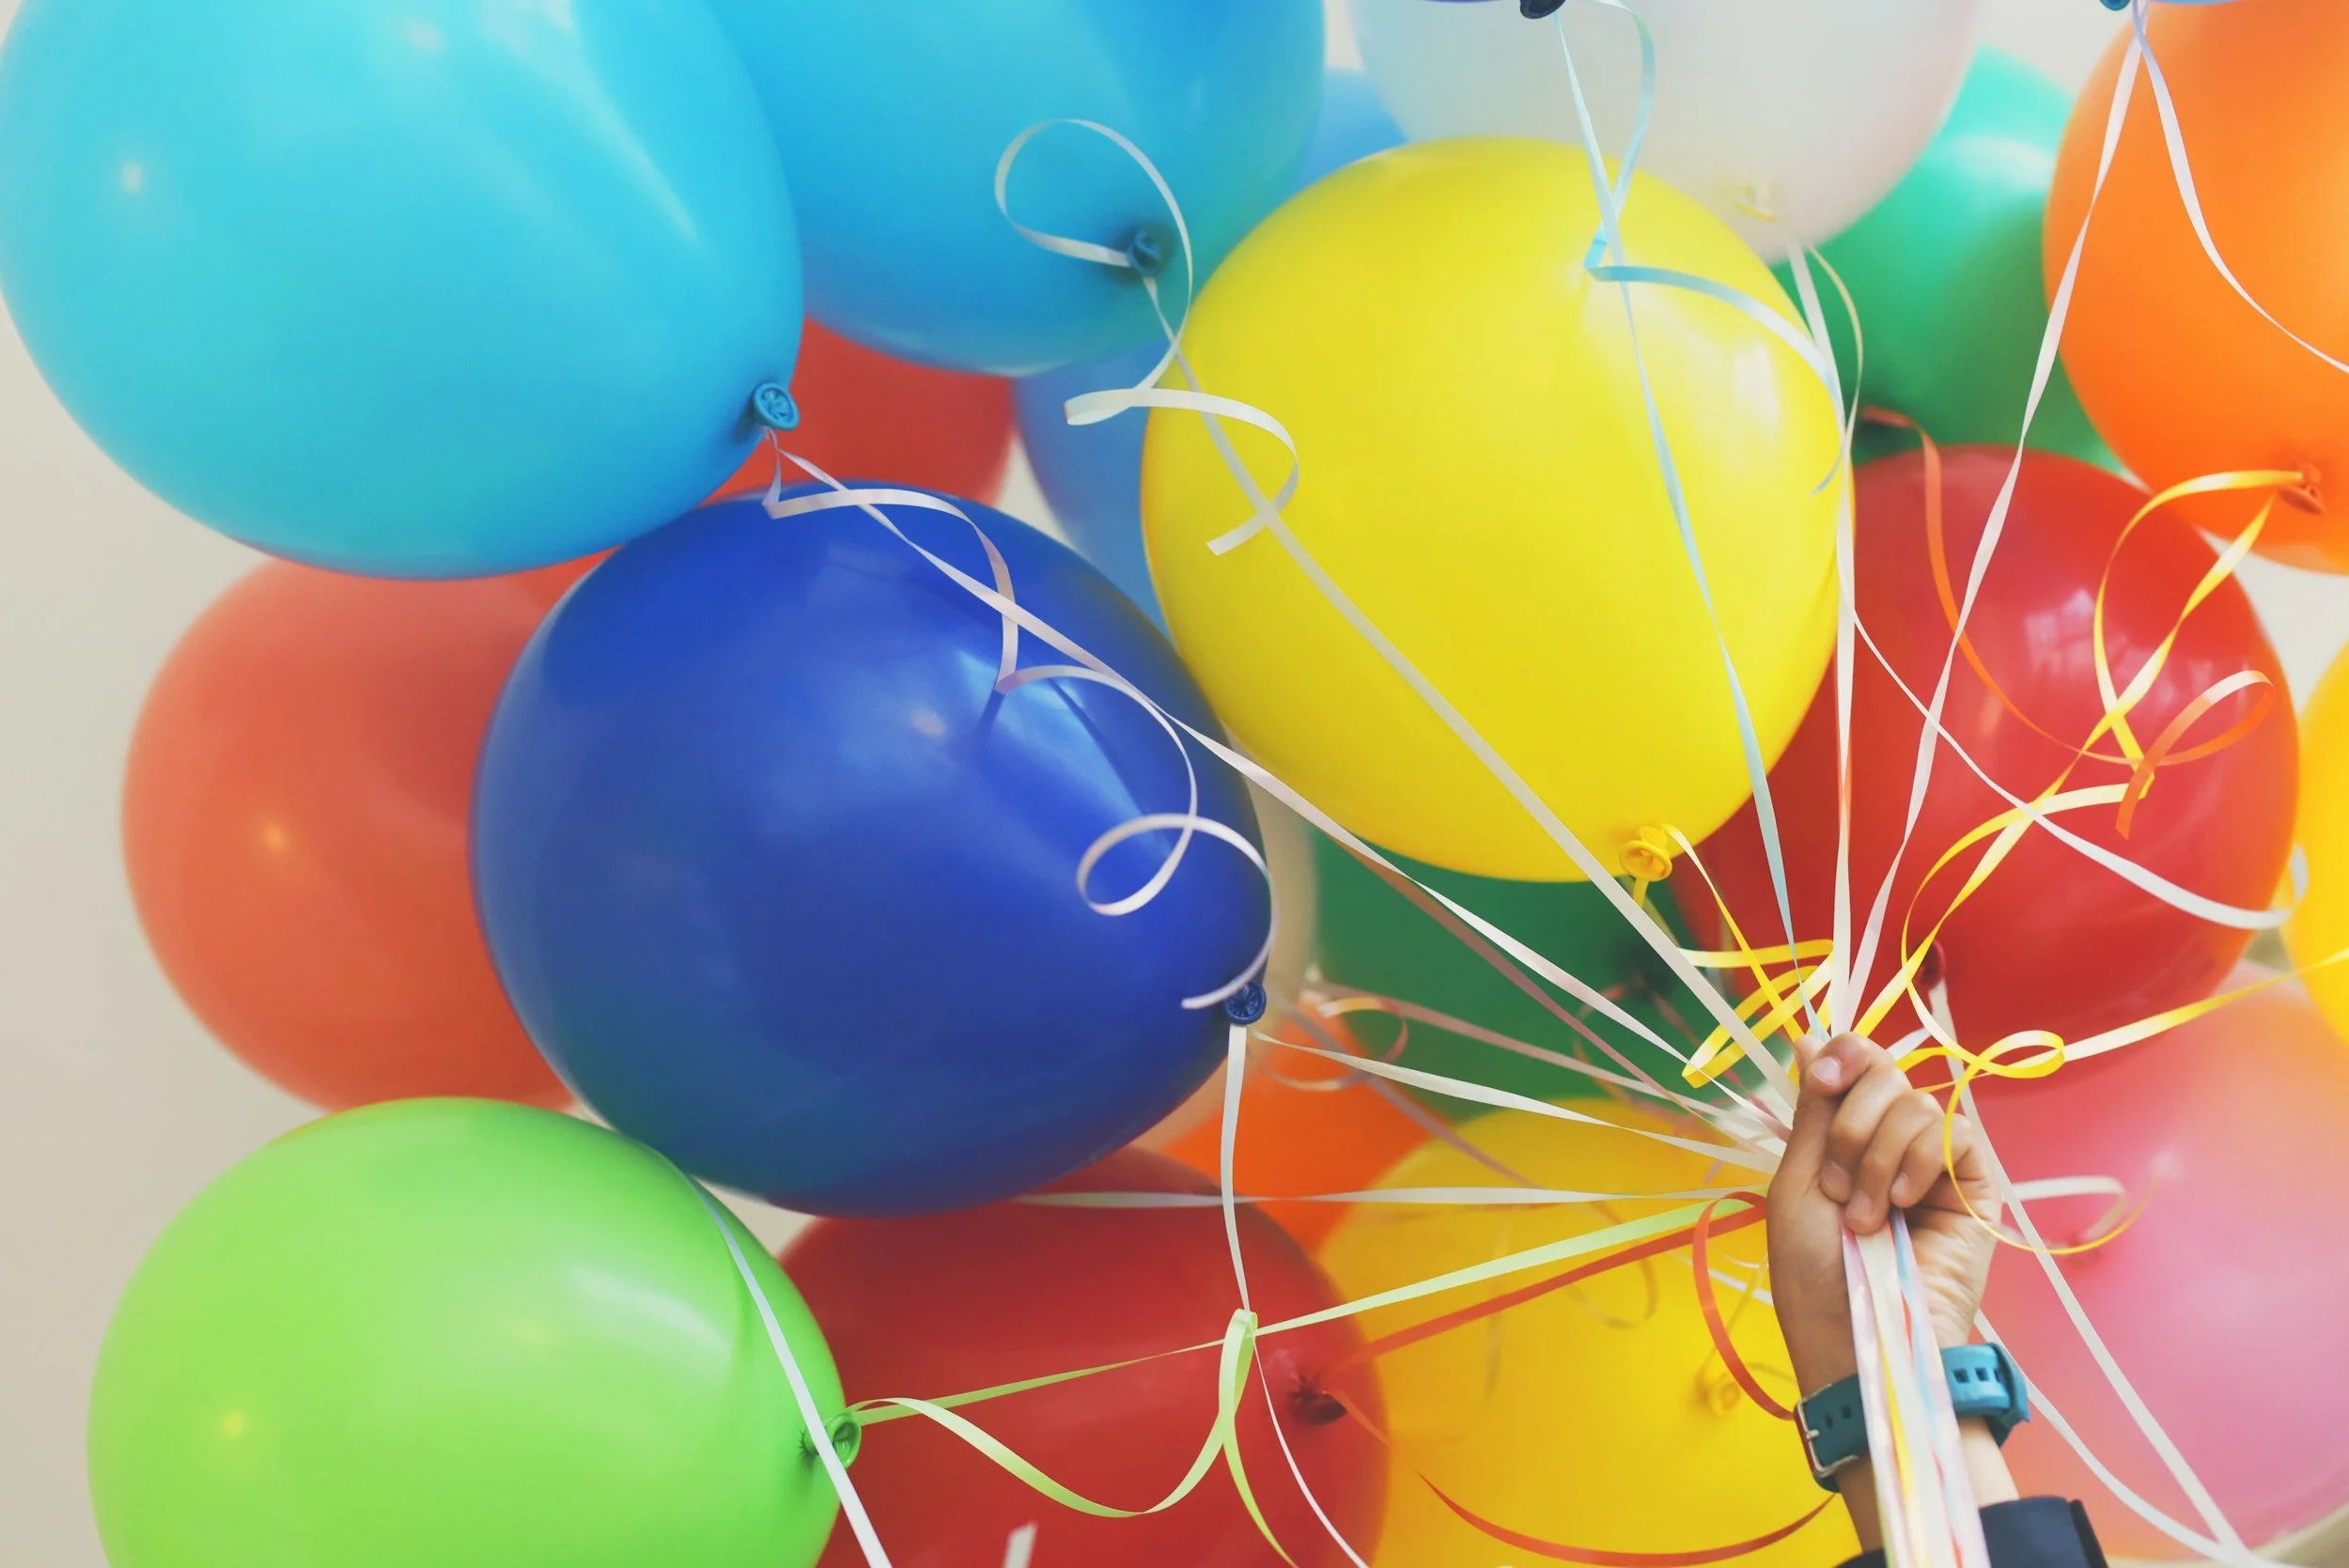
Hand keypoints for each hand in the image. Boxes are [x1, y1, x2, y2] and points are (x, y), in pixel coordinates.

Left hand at [1767, 1033, 2000, 1395]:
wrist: (1860, 1341)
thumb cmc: (1816, 1277)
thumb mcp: (1799, 1184)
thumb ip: (1815, 1111)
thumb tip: (1809, 1038)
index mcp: (1847, 1139)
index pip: (1859, 1064)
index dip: (1845, 1056)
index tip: (1822, 1079)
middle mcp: (1893, 1145)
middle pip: (1886, 1072)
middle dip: (1850, 1122)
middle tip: (1835, 1185)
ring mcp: (1936, 1166)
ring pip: (1917, 1101)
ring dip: (1875, 1157)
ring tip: (1865, 1217)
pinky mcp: (1976, 1188)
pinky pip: (1955, 1132)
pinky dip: (1919, 1159)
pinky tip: (1904, 1203)